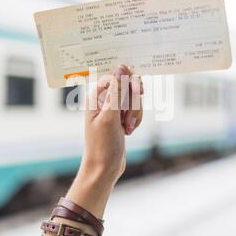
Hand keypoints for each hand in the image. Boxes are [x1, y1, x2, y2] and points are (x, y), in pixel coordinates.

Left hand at [82, 64, 143, 183]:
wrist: (104, 168)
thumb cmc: (102, 144)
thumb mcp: (110, 116)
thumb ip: (117, 91)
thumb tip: (122, 67)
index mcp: (96, 95)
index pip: (117, 76)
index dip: (129, 83)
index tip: (138, 92)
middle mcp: (104, 99)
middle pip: (128, 86)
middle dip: (133, 102)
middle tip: (126, 119)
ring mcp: (113, 108)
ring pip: (135, 99)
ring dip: (135, 114)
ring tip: (126, 128)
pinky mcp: (121, 117)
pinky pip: (136, 110)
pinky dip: (136, 120)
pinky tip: (129, 131)